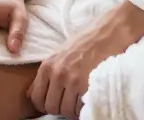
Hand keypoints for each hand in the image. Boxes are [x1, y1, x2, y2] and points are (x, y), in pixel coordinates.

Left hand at [28, 0, 143, 118]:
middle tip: (70, 101)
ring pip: (66, 111)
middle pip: (50, 107)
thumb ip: (48, 73)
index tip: (56, 102)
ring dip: (73, 109)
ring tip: (81, 99)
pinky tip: (89, 98)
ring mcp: (73, 81)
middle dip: (60, 108)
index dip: (45, 104)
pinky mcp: (89, 86)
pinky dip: (85, 108)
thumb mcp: (61, 53)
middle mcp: (57, 73)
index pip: (35, 97)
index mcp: (48, 65)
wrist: (111, 31)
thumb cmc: (88, 40)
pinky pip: (81, 109)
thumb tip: (32, 93)